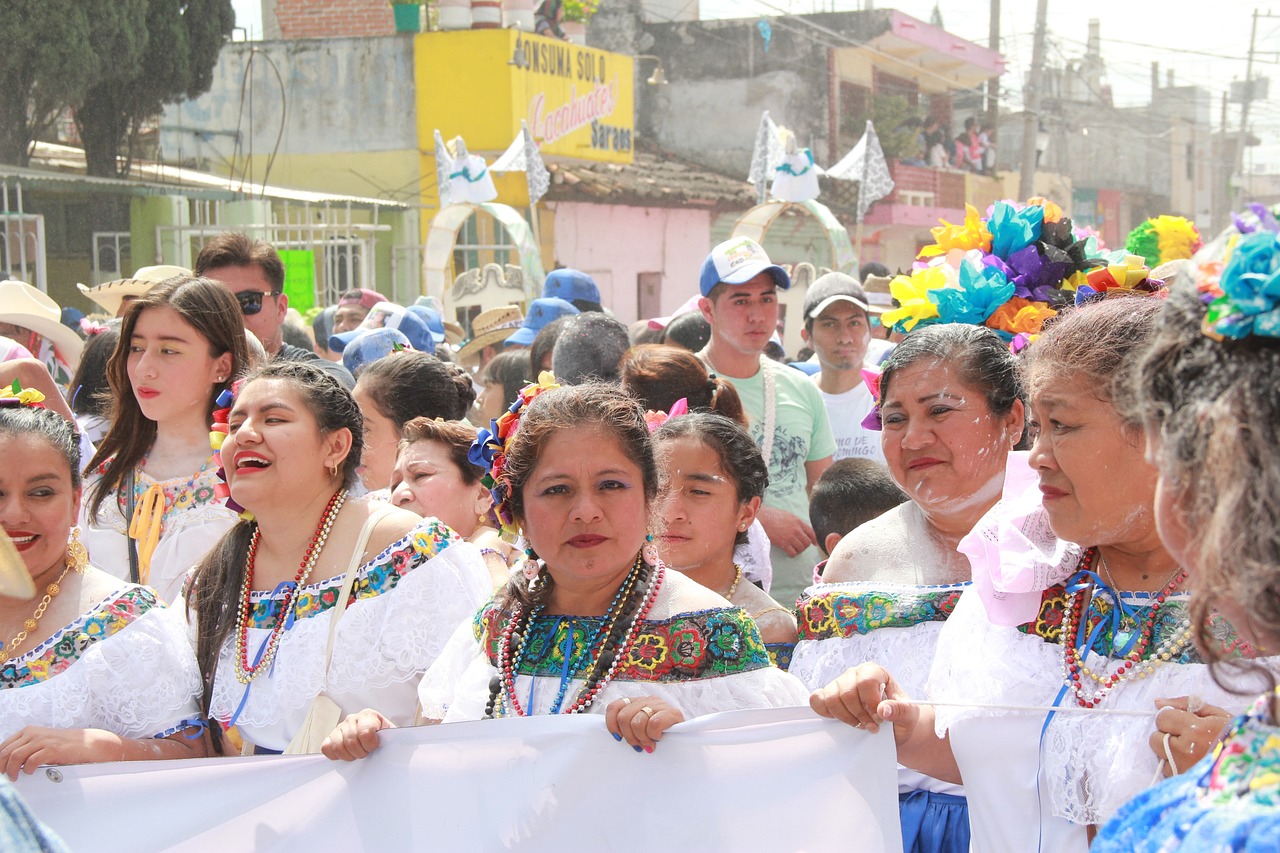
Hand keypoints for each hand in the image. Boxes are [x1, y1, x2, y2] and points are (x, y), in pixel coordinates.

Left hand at [0, 727, 123, 780]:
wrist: (90, 744)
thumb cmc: (66, 746)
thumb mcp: (42, 743)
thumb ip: (26, 749)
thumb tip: (7, 764)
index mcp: (28, 731)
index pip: (3, 746)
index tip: (0, 772)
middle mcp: (33, 734)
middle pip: (5, 752)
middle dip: (1, 767)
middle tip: (4, 778)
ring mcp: (43, 740)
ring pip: (15, 756)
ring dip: (11, 770)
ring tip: (15, 778)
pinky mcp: (52, 749)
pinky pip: (31, 761)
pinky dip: (27, 769)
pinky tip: (31, 773)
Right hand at [321, 709, 395, 761]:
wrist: (379, 740)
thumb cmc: (386, 740)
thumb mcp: (393, 737)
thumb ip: (396, 739)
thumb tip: (403, 745)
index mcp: (369, 715)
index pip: (365, 732)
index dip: (370, 744)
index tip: (375, 747)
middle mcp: (353, 718)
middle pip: (350, 740)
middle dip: (360, 752)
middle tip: (367, 753)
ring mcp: (340, 727)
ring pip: (337, 745)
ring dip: (348, 755)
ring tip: (357, 754)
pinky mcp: (330, 736)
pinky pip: (326, 747)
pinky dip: (335, 755)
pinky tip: (345, 754)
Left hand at [605, 696, 683, 752]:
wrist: (687, 737)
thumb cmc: (660, 736)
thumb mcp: (640, 730)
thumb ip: (628, 728)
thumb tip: (616, 736)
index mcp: (636, 702)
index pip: (614, 707)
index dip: (612, 724)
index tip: (618, 738)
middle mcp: (647, 700)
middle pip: (623, 718)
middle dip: (629, 737)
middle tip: (638, 745)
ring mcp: (659, 705)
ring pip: (637, 722)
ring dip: (642, 738)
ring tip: (649, 744)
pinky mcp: (672, 712)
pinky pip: (653, 724)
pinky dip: (654, 735)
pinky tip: (659, 738)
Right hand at [756, 506, 816, 557]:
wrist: (763, 519)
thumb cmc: (773, 515)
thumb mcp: (788, 515)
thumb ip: (796, 522)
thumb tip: (800, 528)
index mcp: (798, 522)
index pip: (811, 533)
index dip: (814, 539)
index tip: (814, 544)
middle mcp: (797, 530)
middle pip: (807, 542)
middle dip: (805, 546)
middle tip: (800, 546)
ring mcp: (791, 537)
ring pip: (801, 548)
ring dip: (798, 550)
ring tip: (793, 549)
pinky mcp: (784, 544)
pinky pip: (793, 553)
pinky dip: (792, 554)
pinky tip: (789, 552)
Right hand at [810, 664, 919, 745]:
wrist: (896, 727)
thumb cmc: (902, 716)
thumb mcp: (910, 715)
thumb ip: (900, 710)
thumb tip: (883, 709)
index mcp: (874, 671)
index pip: (866, 682)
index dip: (871, 703)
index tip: (879, 718)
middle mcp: (854, 674)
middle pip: (847, 693)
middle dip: (859, 715)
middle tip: (872, 726)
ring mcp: (839, 684)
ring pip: (831, 698)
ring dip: (845, 717)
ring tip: (860, 725)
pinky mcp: (829, 696)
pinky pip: (818, 701)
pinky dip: (826, 712)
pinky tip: (842, 720)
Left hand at [1149, 696, 1231, 776]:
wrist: (1255, 764)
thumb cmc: (1235, 736)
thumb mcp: (1215, 713)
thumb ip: (1185, 704)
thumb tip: (1158, 703)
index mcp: (1195, 731)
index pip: (1162, 719)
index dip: (1170, 718)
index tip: (1183, 722)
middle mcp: (1186, 751)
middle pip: (1155, 738)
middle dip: (1167, 735)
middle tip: (1187, 737)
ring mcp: (1184, 769)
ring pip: (1160, 756)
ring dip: (1170, 752)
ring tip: (1191, 752)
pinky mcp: (1185, 782)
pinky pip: (1168, 771)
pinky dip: (1175, 766)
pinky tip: (1191, 763)